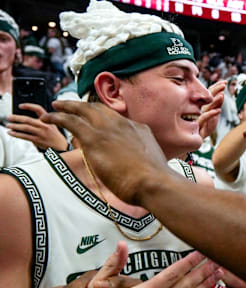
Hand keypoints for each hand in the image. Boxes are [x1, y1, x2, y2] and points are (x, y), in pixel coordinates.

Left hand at [6, 104, 68, 149]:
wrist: (62, 147)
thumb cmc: (55, 136)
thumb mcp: (52, 125)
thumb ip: (42, 121)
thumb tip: (25, 120)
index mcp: (49, 119)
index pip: (38, 109)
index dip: (28, 106)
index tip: (20, 106)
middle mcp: (45, 125)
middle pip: (28, 119)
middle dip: (16, 118)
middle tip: (8, 117)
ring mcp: (41, 133)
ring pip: (25, 128)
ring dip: (14, 126)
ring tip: (8, 125)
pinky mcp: (38, 140)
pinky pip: (25, 136)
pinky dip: (16, 134)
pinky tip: (11, 133)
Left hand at [43, 101, 170, 204]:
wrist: (154, 183)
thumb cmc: (155, 182)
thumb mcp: (152, 164)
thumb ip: (141, 159)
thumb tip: (138, 168)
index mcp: (138, 130)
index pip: (118, 120)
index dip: (104, 117)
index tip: (96, 119)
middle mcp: (123, 124)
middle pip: (99, 109)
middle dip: (83, 106)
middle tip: (71, 105)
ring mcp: (108, 129)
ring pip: (83, 110)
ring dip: (67, 106)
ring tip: (56, 106)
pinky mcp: (94, 138)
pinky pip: (70, 121)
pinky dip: (57, 117)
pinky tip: (48, 118)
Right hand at [78, 241, 222, 287]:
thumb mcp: (96, 286)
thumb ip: (111, 265)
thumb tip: (121, 245)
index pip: (171, 276)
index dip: (188, 263)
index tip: (201, 252)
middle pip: (185, 286)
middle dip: (203, 271)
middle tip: (218, 259)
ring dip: (206, 285)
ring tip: (220, 272)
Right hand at [199, 81, 224, 138]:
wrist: (192, 142)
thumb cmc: (202, 130)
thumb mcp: (212, 119)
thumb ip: (216, 109)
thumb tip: (222, 96)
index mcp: (203, 106)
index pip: (209, 95)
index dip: (216, 88)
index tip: (224, 82)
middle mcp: (200, 110)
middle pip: (207, 98)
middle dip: (216, 90)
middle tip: (224, 84)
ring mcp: (198, 116)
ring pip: (207, 107)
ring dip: (215, 101)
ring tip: (222, 95)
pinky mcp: (198, 125)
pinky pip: (205, 118)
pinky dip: (212, 114)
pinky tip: (218, 110)